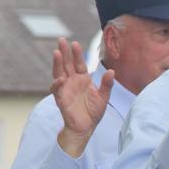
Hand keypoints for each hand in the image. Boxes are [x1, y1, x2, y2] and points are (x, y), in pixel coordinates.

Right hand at [52, 38, 112, 157]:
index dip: (77, 54)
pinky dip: (57, 83)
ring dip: (57, 63)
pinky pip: (56, 89)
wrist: (86, 128)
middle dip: (64, 52)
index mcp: (83, 80)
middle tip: (61, 40)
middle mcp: (72, 82)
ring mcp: (65, 89)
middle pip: (67, 64)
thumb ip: (107, 84)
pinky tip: (60, 78)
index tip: (75, 43)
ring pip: (59, 73)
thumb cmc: (93, 112)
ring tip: (56, 53)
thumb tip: (111, 71)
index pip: (79, 64)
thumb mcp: (103, 97)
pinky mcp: (61, 99)